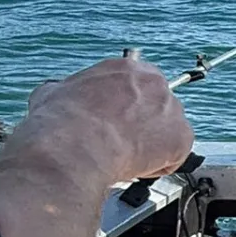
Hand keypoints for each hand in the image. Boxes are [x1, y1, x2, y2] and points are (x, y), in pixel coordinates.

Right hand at [22, 58, 192, 183]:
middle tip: (121, 142)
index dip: (128, 108)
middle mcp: (154, 83)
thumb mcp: (54, 92)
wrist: (74, 147)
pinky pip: (175, 156)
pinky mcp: (181, 138)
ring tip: (125, 157)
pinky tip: (135, 167)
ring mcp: (172, 110)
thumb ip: (70, 91)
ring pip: (168, 132)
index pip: (138, 87)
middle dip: (141, 126)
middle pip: (156, 108)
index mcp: (126, 69)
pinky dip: (158, 166)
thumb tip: (60, 95)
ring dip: (151, 146)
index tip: (117, 121)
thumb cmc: (61, 123)